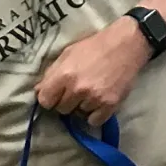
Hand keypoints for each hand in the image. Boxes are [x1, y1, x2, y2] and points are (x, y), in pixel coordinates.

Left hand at [35, 18, 151, 128]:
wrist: (126, 45)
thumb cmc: (95, 47)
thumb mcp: (68, 54)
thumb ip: (51, 73)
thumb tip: (38, 91)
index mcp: (64, 75)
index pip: (45, 101)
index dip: (49, 98)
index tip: (56, 95)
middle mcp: (77, 89)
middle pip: (61, 110)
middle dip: (66, 102)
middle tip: (77, 90)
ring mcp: (94, 98)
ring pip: (78, 115)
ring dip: (82, 107)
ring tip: (91, 91)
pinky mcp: (109, 105)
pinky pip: (94, 121)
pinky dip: (95, 114)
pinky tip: (99, 101)